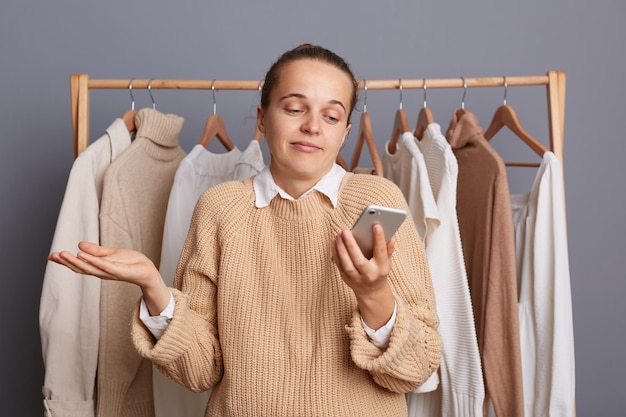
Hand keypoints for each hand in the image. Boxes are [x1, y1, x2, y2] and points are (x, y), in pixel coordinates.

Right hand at [48, 241, 169, 313]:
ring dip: (75, 261)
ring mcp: (109, 272)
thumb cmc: (131, 263)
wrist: (148, 271)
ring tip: (63, 254)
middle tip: (53, 255)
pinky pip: (104, 265)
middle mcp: (101, 272)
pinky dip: (93, 261)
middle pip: (80, 268)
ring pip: (89, 267)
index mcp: (99, 268)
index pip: (79, 265)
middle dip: (66, 262)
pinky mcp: (119, 270)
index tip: (52, 256)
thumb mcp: (111, 253)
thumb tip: (79, 245)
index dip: (65, 261)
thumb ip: (96, 251)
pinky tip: (82, 255)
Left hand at [332, 224, 395, 328]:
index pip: (381, 252)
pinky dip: (336, 253)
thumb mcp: (387, 262)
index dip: (379, 239)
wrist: (372, 292)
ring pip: (346, 264)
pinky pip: (339, 265)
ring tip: (338, 235)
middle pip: (359, 260)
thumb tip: (392, 237)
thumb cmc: (379, 272)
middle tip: (346, 231)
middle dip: (351, 245)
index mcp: (382, 268)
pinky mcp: (346, 279)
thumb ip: (388, 249)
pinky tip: (334, 242)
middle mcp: (369, 274)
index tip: (376, 225)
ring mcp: (356, 278)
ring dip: (341, 249)